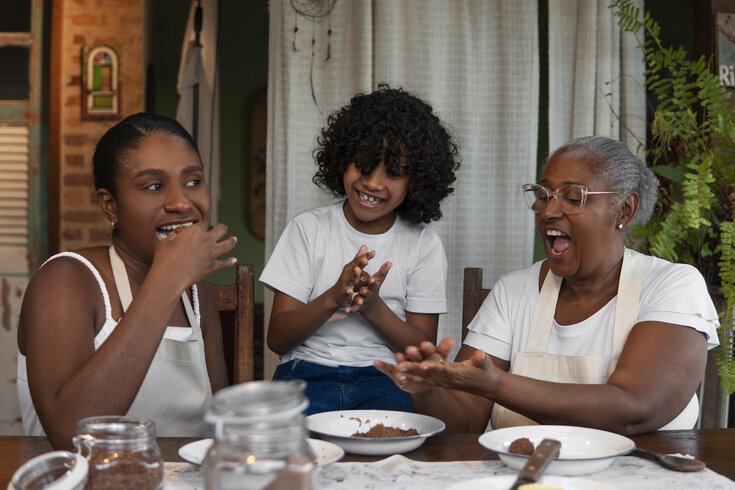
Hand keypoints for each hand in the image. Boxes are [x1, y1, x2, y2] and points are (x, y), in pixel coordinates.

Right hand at [151, 222, 236, 289]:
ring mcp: (211, 253)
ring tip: (234, 239)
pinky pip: (225, 263)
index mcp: (195, 231)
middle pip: (221, 229)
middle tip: (223, 228)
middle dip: (222, 228)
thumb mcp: (164, 242)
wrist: (170, 276)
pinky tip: (234, 260)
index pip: (203, 224)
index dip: (202, 225)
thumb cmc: (164, 258)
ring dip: (232, 241)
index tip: (201, 227)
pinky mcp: (213, 266)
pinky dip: (230, 261)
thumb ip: (171, 238)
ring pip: (228, 244)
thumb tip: (172, 237)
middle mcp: (206, 240)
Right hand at [331, 245, 374, 307]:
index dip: (366, 256)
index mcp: (351, 267)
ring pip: (351, 279)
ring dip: (354, 274)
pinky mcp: (344, 293)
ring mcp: (345, 283)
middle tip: (366, 259)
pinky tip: (351, 291)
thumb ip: (358, 258)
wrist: (336, 295)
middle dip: (360, 263)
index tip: (374, 252)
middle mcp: (347, 274)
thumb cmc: (346, 279)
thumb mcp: (352, 268)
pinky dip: (348, 292)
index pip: (359, 260)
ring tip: (358, 270)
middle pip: (355, 267)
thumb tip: (364, 246)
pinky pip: (346, 292)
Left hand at [345, 261, 390, 313]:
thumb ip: (383, 272)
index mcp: (372, 287)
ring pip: (360, 301)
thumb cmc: (374, 289)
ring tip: (357, 300)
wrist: (371, 305)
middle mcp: (368, 295)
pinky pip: (353, 308)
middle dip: (365, 291)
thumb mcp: (378, 281)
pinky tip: (346, 310)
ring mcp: (362, 301)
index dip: (372, 282)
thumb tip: (390, 262)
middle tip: (363, 289)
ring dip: (358, 300)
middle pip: (367, 293)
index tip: (371, 279)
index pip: (373, 284)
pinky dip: (350, 309)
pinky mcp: (357, 307)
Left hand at [377, 338, 499, 396]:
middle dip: (415, 371)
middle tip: (401, 367)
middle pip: (428, 375)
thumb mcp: (486, 364)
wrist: (485, 385)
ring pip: (423, 379)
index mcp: (457, 374)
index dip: (433, 367)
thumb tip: (481, 354)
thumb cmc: (485, 372)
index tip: (423, 364)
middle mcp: (447, 379)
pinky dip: (412, 378)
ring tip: (396, 372)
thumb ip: (482, 359)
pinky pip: (423, 381)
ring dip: (410, 376)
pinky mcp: (439, 382)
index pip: (443, 369)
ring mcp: (442, 382)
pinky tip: (399, 376)